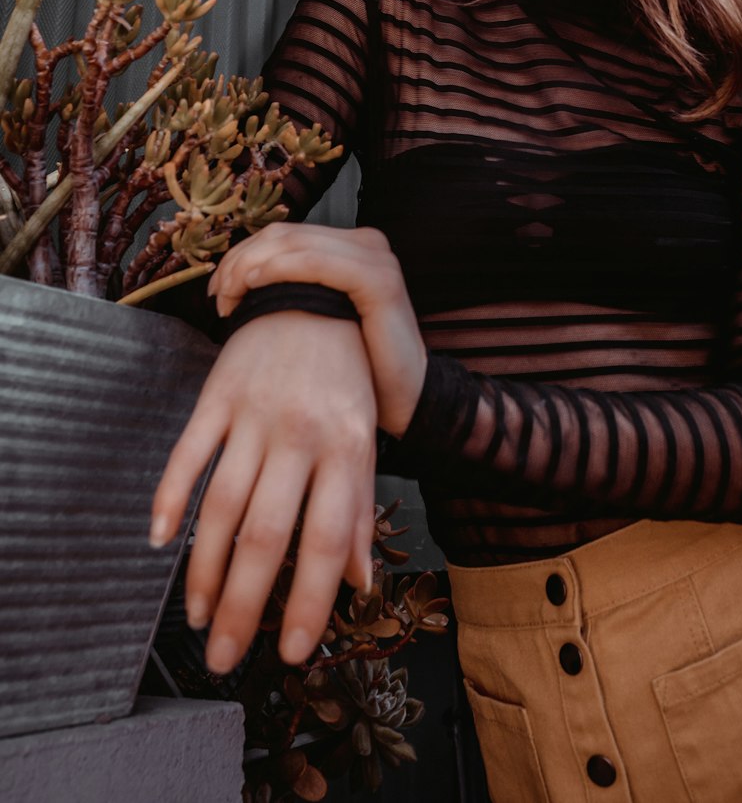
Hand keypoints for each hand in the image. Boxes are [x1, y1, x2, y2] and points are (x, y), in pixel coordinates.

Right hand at [150, 311, 376, 673]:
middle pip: (266, 535)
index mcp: (347, 448)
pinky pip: (187, 454)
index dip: (310, 601)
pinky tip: (157, 541)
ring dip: (204, 570)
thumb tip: (358, 582)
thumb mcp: (366, 440)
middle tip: (225, 659)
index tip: (294, 654)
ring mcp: (255, 415)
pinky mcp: (217, 397)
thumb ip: (360, 509)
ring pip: (221, 506)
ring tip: (199, 617)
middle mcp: (301, 434)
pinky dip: (168, 498)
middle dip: (244, 606)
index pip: (326, 539)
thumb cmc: (345, 380)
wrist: (314, 300)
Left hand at [208, 224, 427, 436]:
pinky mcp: (380, 281)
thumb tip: (236, 280)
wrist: (405, 400)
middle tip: (217, 296)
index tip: (216, 291)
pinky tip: (254, 285)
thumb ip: (292, 291)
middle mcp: (367, 243)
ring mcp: (376, 258)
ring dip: (251, 266)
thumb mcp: (318, 319)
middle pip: (285, 235)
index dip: (242, 255)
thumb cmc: (357, 367)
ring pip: (296, 244)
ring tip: (228, 298)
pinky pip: (318, 263)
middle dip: (241, 261)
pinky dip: (280, 269)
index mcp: (351, 246)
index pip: (284, 235)